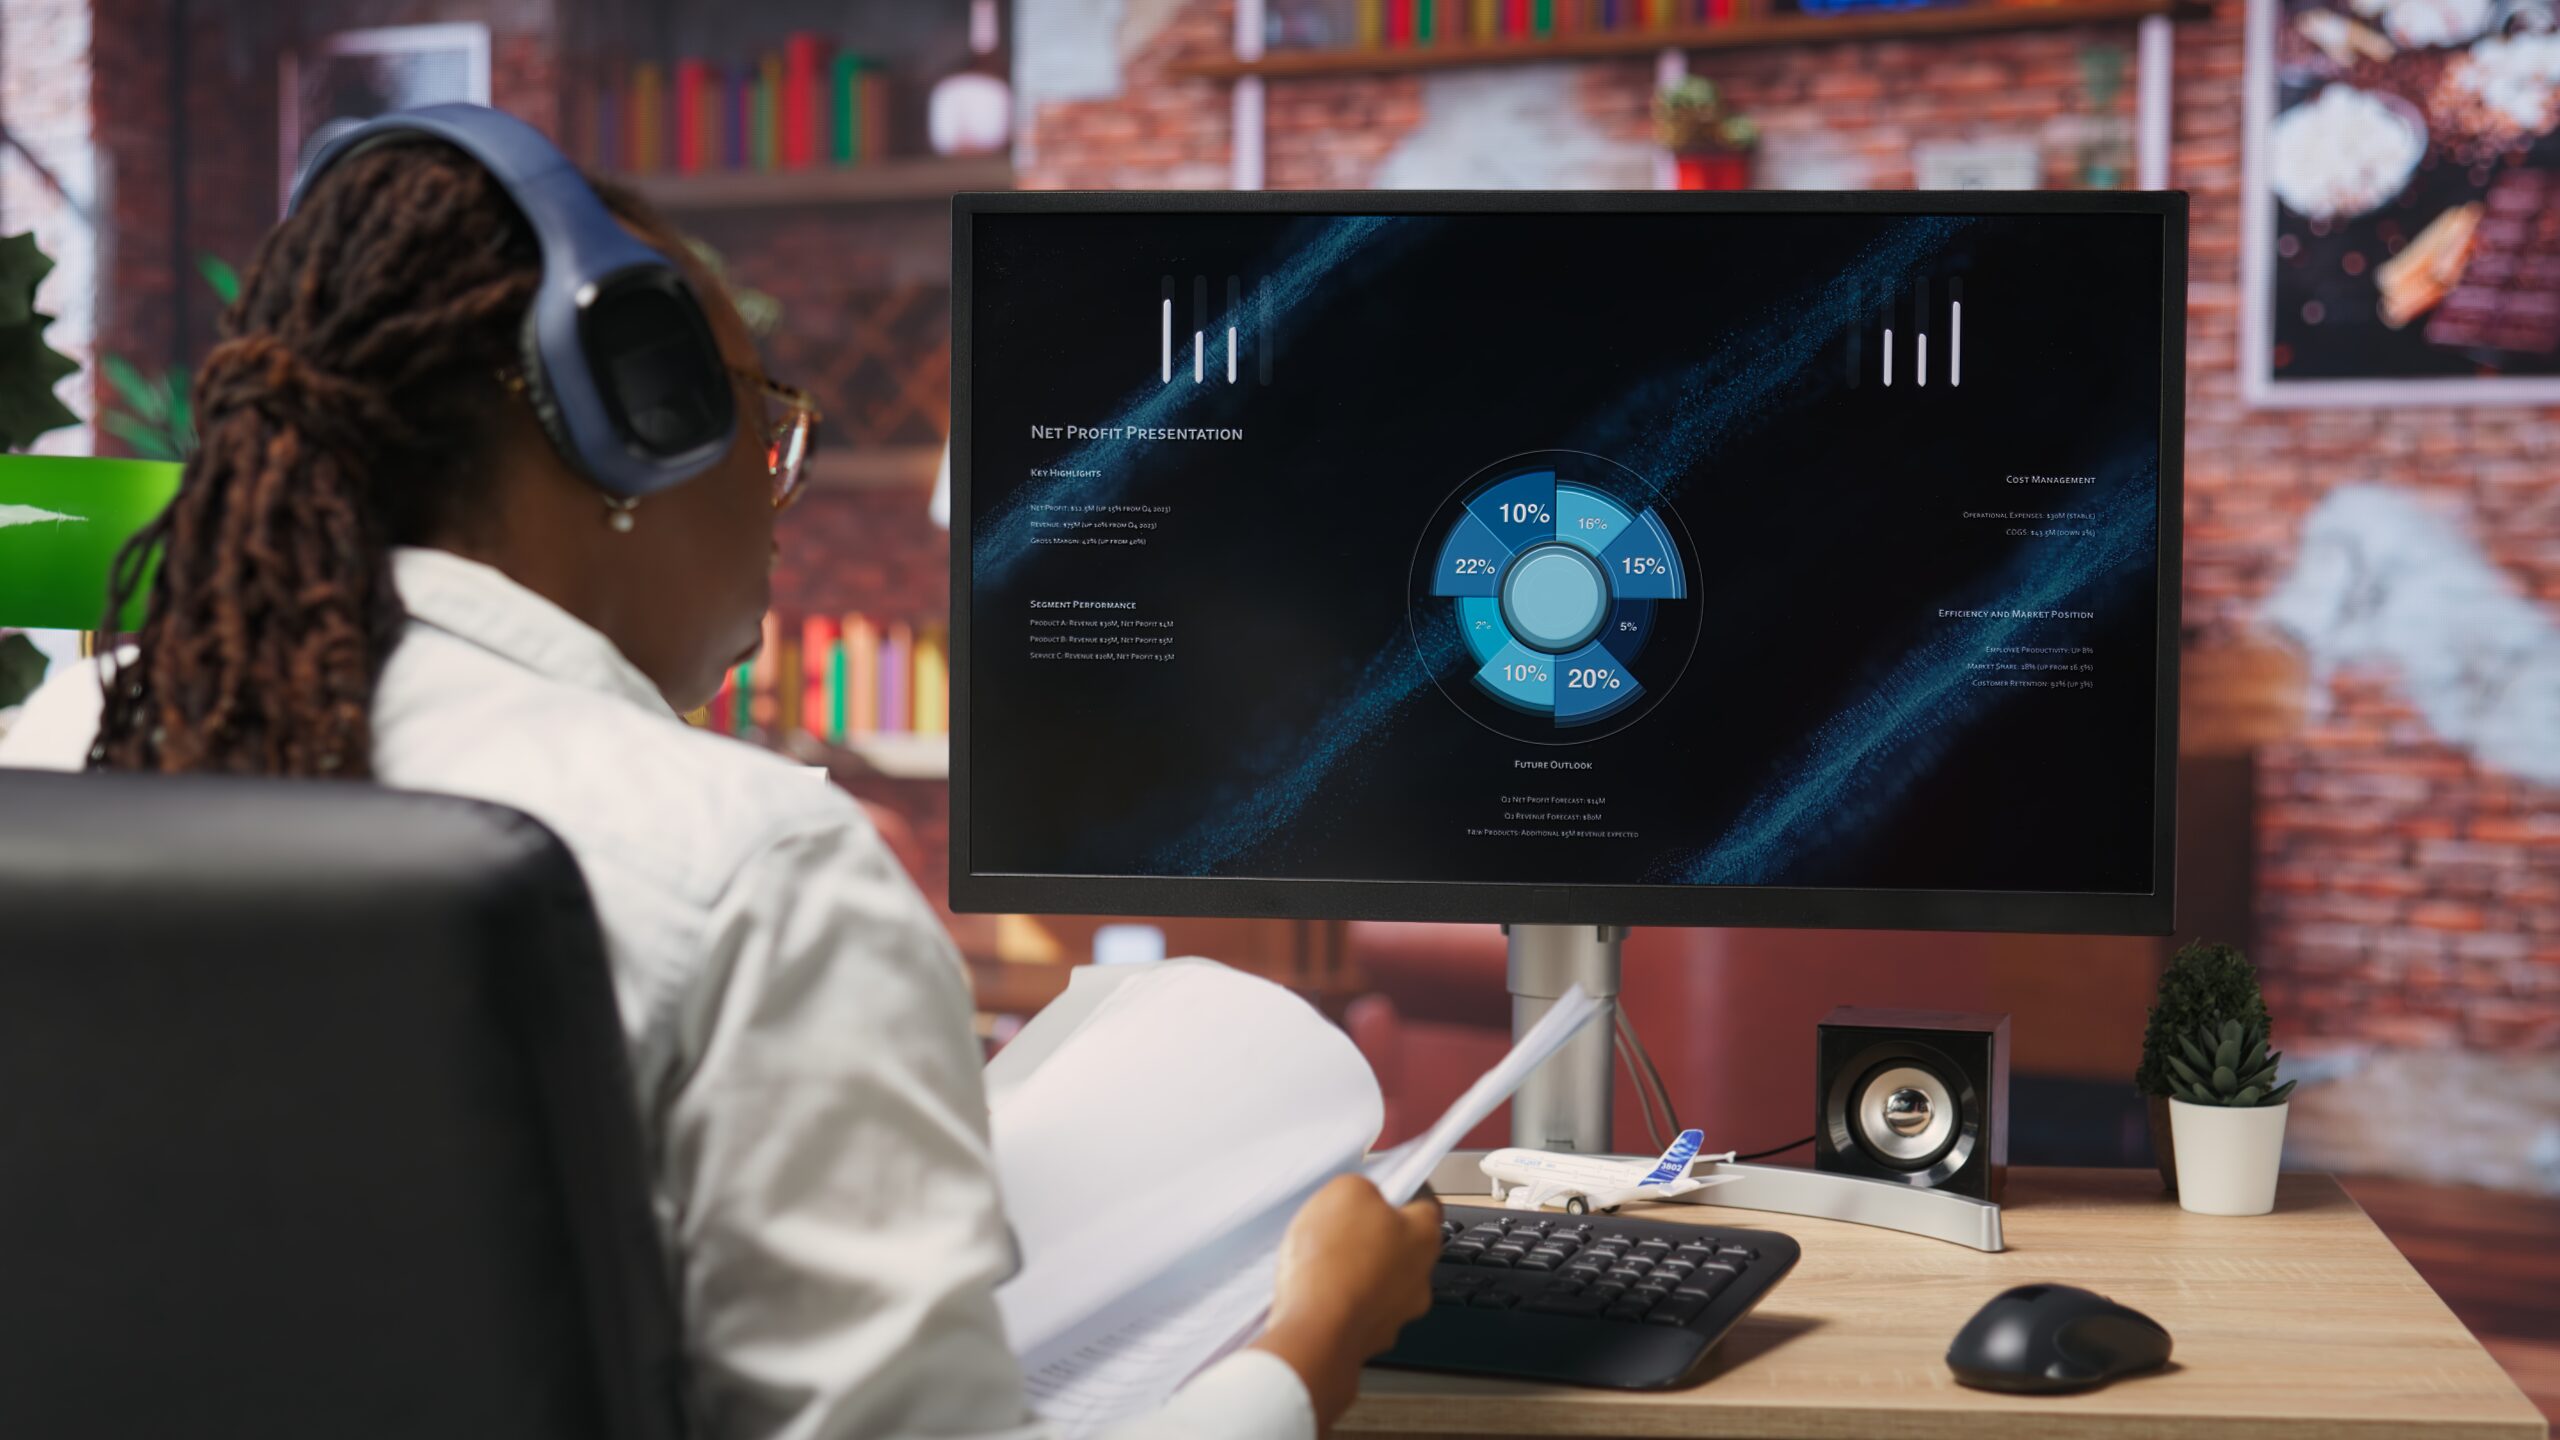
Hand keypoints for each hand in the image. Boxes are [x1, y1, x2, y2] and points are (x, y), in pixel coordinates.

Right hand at [1251, 1174, 1441, 1431]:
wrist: (1315, 1332)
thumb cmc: (1335, 1264)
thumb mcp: (1345, 1191)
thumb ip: (1363, 1188)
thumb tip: (1362, 1195)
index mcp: (1424, 1236)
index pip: (1426, 1205)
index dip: (1400, 1193)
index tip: (1381, 1190)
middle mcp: (1419, 1278)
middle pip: (1402, 1245)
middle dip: (1373, 1236)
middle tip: (1341, 1227)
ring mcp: (1397, 1313)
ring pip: (1380, 1281)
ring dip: (1358, 1271)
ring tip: (1322, 1263)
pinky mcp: (1371, 1339)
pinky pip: (1358, 1310)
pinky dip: (1342, 1301)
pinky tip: (1317, 1292)